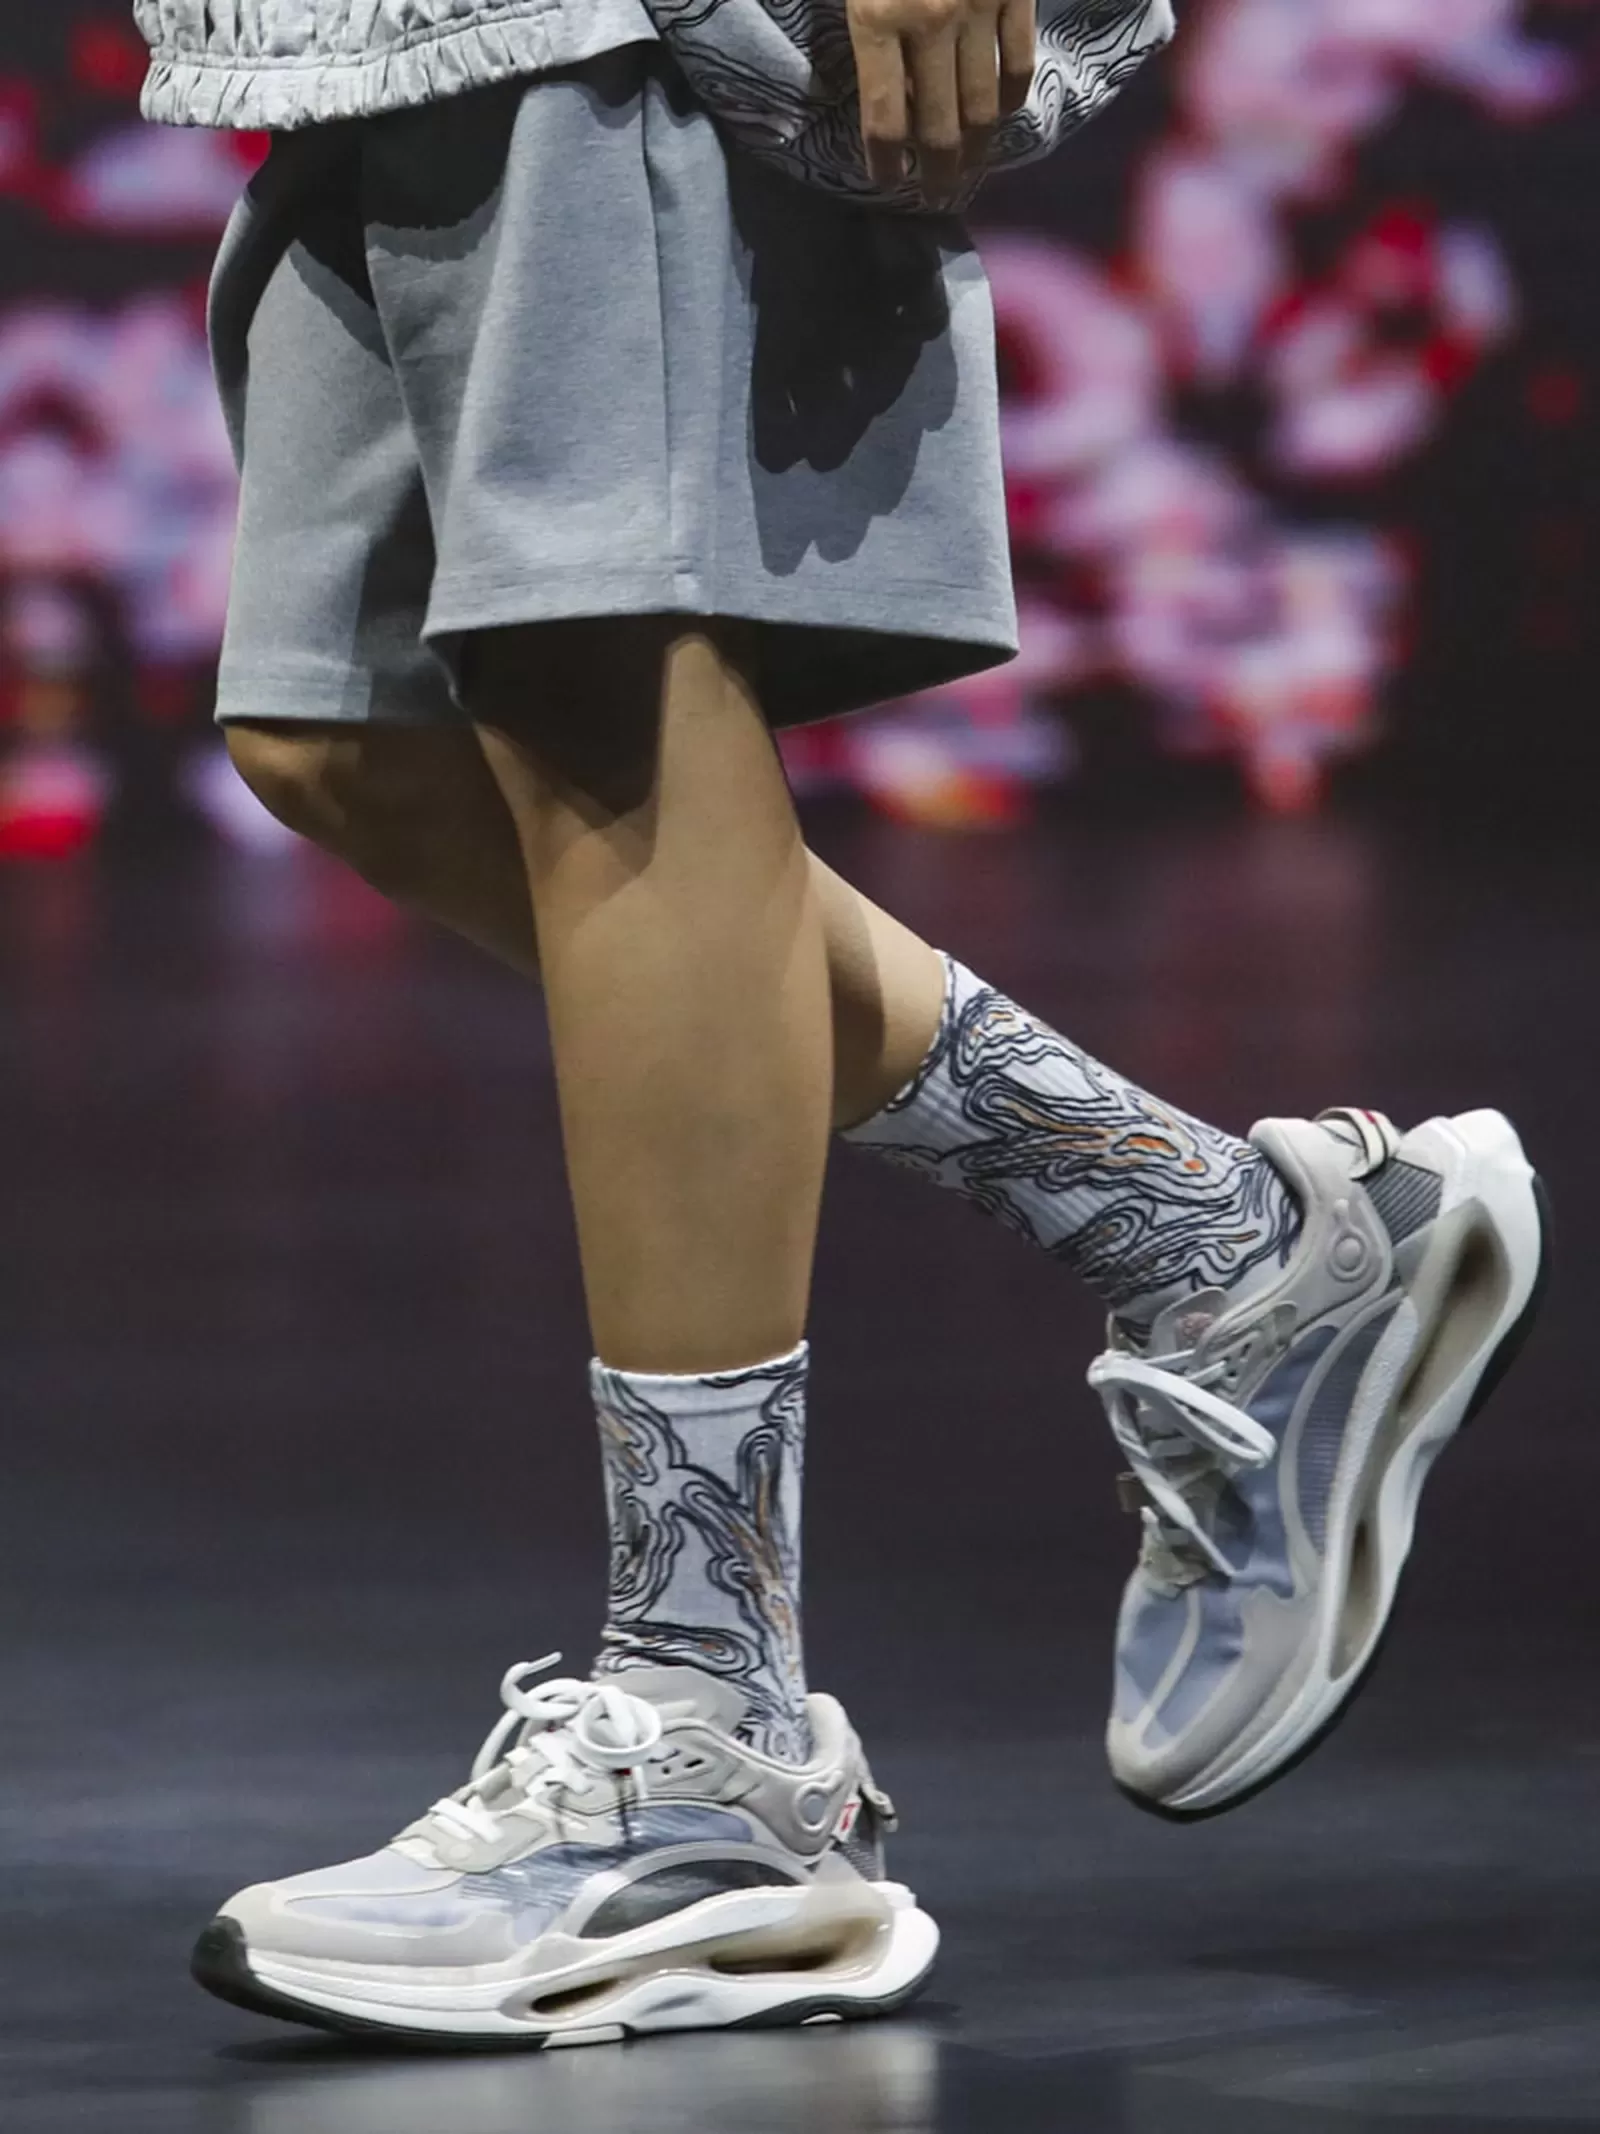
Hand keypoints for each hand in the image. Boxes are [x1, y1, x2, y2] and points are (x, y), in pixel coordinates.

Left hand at [846, 0, 1036, 209]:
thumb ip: (867, 28)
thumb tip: (888, 88)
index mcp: (876, 18)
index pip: (883, 120)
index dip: (886, 164)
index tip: (888, 181)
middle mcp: (931, 23)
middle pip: (938, 128)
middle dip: (936, 173)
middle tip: (935, 195)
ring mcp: (980, 9)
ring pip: (982, 106)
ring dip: (975, 148)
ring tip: (968, 166)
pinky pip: (1018, 65)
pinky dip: (1010, 100)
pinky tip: (1001, 114)